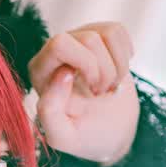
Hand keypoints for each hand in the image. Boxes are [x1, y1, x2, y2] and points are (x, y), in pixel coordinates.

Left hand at [28, 20, 139, 165]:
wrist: (112, 132)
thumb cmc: (84, 134)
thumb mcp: (63, 135)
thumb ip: (49, 112)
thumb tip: (62, 74)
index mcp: (40, 71)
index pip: (60, 44)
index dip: (86, 65)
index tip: (89, 91)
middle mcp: (55, 50)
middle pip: (89, 38)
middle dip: (104, 70)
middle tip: (100, 92)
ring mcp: (79, 39)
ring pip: (108, 34)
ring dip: (117, 67)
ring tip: (109, 87)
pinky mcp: (99, 36)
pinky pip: (118, 31)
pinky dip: (125, 57)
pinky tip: (117, 74)